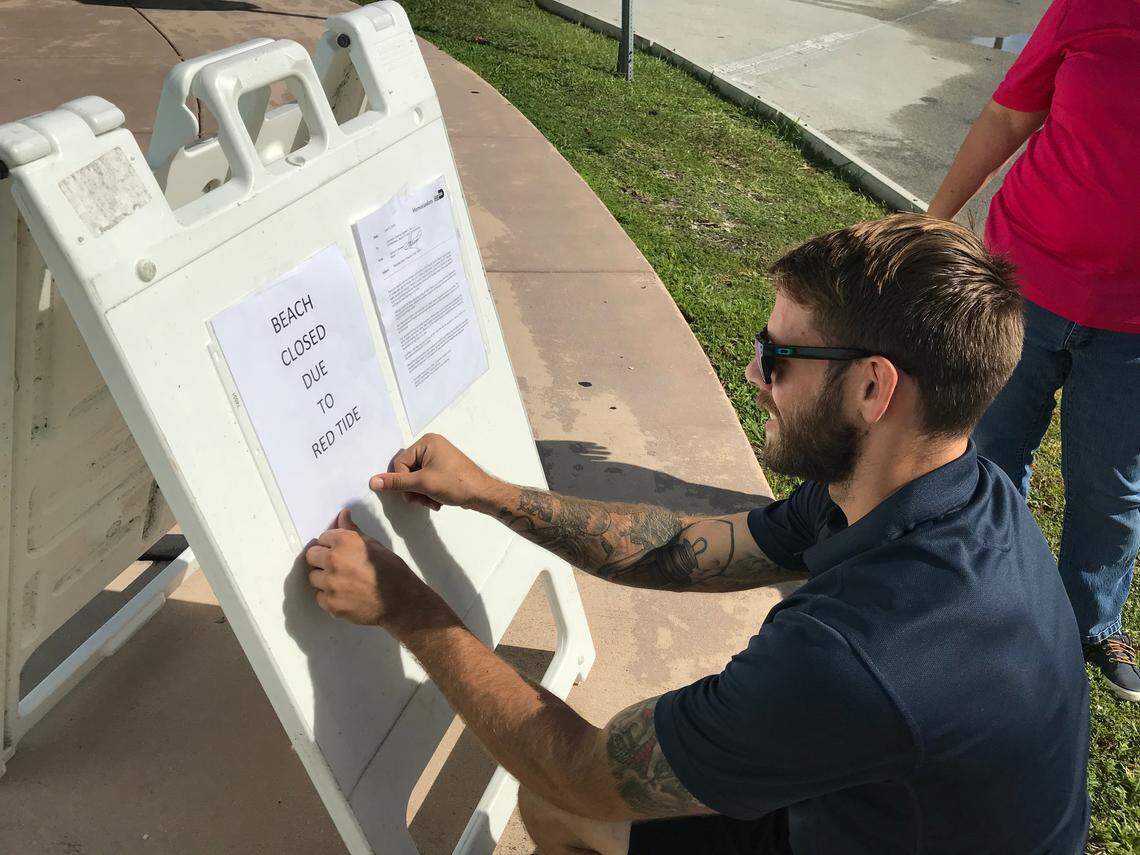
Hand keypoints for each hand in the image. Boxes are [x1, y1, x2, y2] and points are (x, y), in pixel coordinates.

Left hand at [305, 509, 442, 630]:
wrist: (401, 600)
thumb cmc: (391, 569)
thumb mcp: (374, 544)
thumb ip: (353, 530)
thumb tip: (343, 514)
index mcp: (344, 542)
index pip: (323, 537)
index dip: (332, 543)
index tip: (342, 551)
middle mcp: (333, 560)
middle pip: (312, 555)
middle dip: (322, 558)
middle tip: (338, 565)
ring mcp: (330, 584)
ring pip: (314, 577)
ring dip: (324, 578)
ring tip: (342, 582)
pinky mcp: (330, 604)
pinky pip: (320, 596)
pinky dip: (329, 596)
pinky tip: (344, 595)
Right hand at [371, 433, 498, 510]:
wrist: (483, 494)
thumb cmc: (455, 484)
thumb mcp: (423, 483)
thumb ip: (397, 482)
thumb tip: (372, 482)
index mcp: (427, 442)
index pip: (400, 463)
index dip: (403, 482)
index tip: (412, 496)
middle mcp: (432, 446)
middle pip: (407, 471)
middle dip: (413, 490)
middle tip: (422, 500)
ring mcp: (438, 457)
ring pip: (416, 479)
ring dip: (421, 494)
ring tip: (431, 502)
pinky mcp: (443, 469)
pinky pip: (426, 480)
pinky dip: (428, 493)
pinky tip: (436, 502)